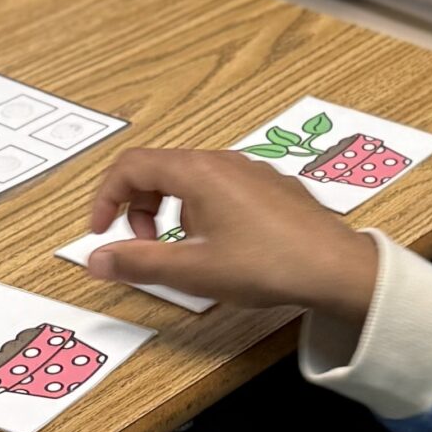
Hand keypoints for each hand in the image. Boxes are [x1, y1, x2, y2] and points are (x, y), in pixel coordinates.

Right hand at [85, 148, 381, 333]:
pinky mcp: (272, 187)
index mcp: (199, 172)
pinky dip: (201, 211)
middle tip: (143, 247)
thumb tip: (95, 258)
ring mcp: (252, 171)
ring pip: (192, 180)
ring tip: (183, 251)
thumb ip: (139, 262)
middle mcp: (224, 161)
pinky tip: (221, 247)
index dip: (106, 197)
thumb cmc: (266, 265)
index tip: (100, 232)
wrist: (336, 267)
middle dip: (138, 207)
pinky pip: (221, 188)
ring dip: (170, 211)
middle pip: (160, 169)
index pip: (132, 165)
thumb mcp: (193, 270)